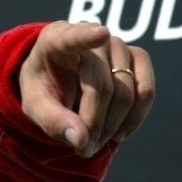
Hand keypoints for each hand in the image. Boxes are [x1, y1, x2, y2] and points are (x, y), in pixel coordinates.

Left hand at [18, 21, 154, 157]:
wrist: (59, 83)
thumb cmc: (44, 90)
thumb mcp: (36, 107)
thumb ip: (53, 121)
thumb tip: (82, 139)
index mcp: (54, 40)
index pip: (71, 38)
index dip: (86, 36)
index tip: (101, 33)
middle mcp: (89, 33)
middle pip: (101, 86)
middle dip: (94, 124)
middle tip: (82, 149)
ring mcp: (117, 43)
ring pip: (126, 93)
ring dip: (112, 126)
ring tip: (95, 141)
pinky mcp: (138, 56)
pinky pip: (146, 92)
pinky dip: (134, 119)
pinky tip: (118, 132)